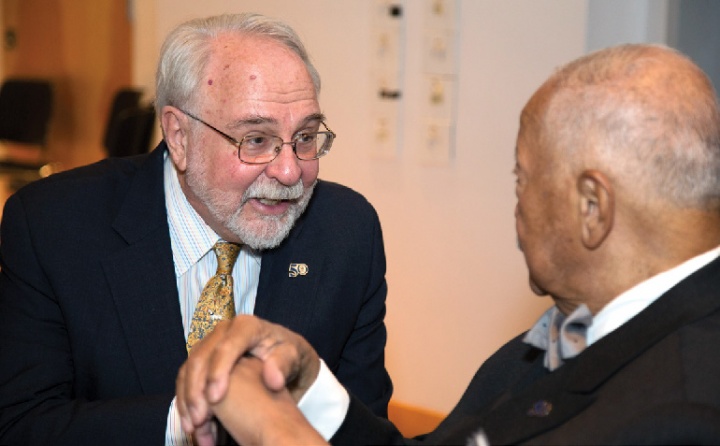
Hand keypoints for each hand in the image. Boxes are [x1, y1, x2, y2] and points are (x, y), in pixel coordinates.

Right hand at [176, 315, 320, 436]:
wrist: (285, 359)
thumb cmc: (290, 356)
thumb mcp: (294, 357)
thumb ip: (284, 364)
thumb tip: (272, 378)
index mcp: (247, 326)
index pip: (226, 347)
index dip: (217, 372)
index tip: (215, 399)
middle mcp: (224, 331)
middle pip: (200, 357)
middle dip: (196, 390)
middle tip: (199, 420)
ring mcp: (211, 344)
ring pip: (189, 369)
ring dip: (187, 399)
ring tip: (192, 426)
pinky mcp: (204, 359)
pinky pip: (186, 378)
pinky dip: (185, 400)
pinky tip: (191, 422)